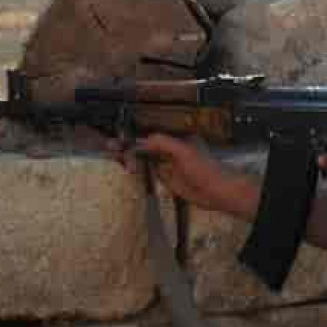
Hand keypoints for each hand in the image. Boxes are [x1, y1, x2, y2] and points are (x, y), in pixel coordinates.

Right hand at [107, 134, 259, 217]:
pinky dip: (137, 170)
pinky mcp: (166, 179)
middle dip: (128, 145)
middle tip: (110, 148)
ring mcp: (167, 164)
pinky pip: (148, 172)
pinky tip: (126, 168)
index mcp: (175, 138)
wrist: (216, 192)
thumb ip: (163, 143)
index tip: (118, 136)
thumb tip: (142, 139)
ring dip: (130, 157)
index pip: (150, 133)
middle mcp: (169, 149)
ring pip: (144, 158)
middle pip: (144, 145)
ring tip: (114, 156)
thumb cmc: (204, 168)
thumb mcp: (183, 151)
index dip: (134, 134)